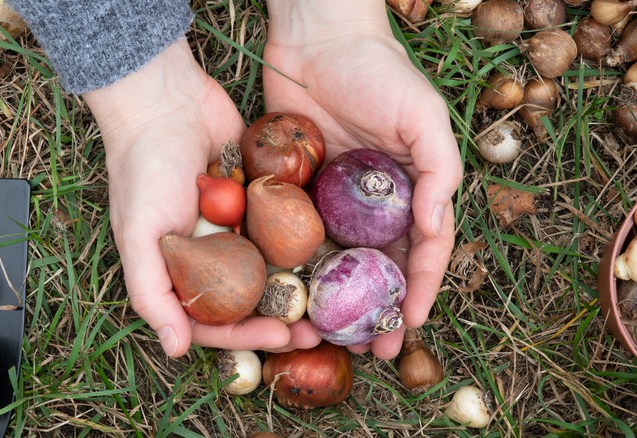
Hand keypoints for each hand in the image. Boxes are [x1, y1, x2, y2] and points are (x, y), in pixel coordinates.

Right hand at [84, 40, 319, 356]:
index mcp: (180, 270)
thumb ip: (151, 294)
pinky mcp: (261, 197)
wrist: (166, 100)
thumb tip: (175, 350)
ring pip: (275, 266)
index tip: (281, 337)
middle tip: (318, 330)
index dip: (247, 334)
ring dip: (302, 285)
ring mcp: (239, 226)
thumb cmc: (143, 169)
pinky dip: (306, 241)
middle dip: (284, 317)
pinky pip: (286, 225)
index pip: (215, 318)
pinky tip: (335, 254)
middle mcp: (211, 254)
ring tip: (333, 299)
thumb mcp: (138, 236)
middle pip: (252, 299)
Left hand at [264, 1, 461, 358]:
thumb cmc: (377, 71)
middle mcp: (374, 200)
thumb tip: (436, 227)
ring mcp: (334, 198)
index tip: (408, 325)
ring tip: (329, 335)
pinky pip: (298, 235)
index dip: (418, 289)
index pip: (423, 250)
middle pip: (379, 266)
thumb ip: (438, 171)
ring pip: (339, 260)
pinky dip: (299, 267)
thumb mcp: (422, 115)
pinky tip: (291, 295)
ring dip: (337, 300)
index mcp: (411, 188)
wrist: (315, 37)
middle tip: (370, 348)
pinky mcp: (297, 190)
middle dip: (378, 309)